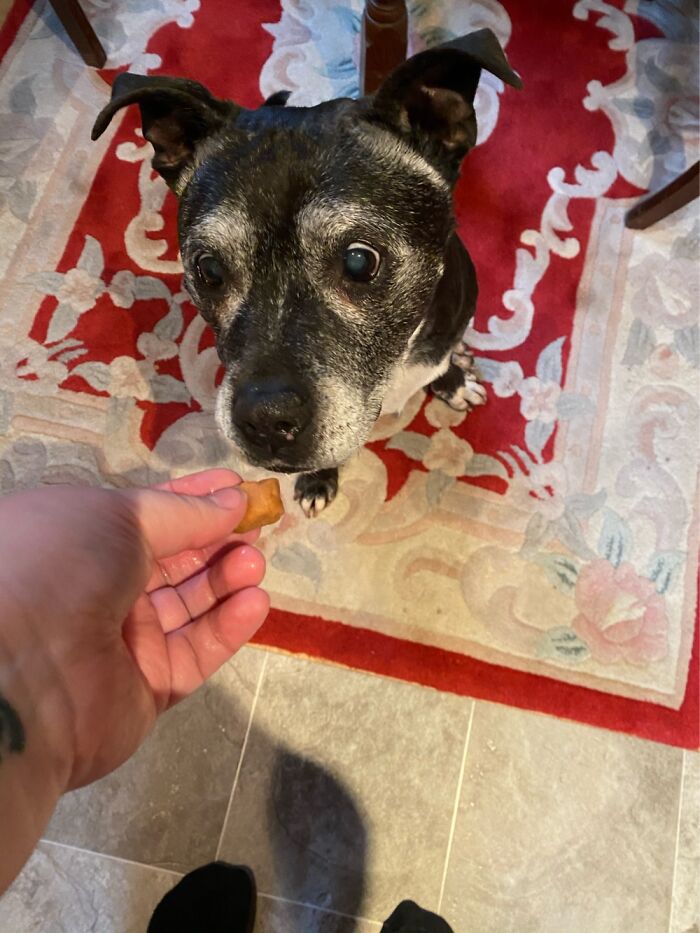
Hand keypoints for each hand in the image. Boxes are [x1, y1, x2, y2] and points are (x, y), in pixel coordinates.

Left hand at [0, 469, 268, 790]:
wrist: (24, 670)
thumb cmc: (63, 564)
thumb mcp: (120, 516)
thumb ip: (183, 512)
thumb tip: (233, 500)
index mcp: (81, 541)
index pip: (148, 518)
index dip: (194, 502)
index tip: (239, 489)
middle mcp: (99, 589)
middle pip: (174, 562)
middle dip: (219, 540)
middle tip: (260, 526)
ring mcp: (123, 641)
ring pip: (189, 606)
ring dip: (227, 580)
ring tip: (255, 562)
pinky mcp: (148, 688)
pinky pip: (195, 652)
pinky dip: (228, 627)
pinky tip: (255, 601)